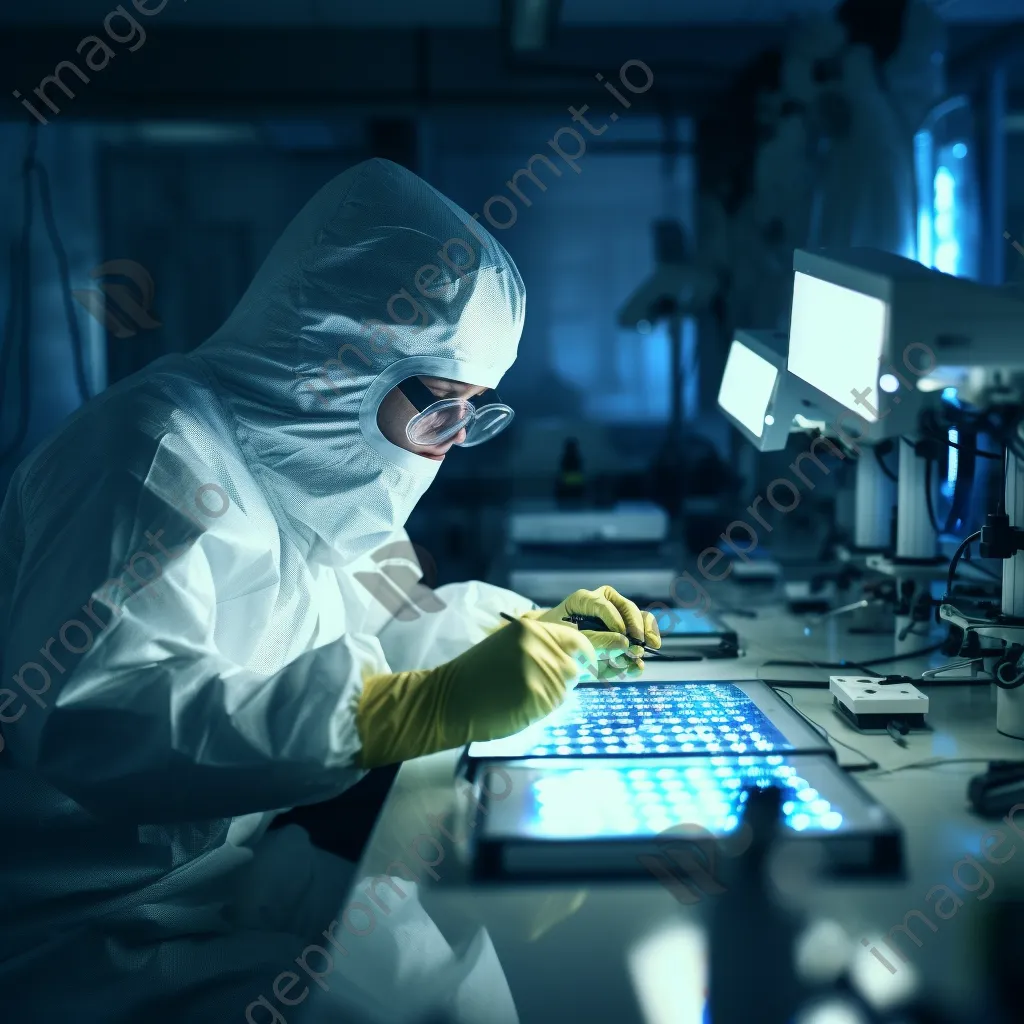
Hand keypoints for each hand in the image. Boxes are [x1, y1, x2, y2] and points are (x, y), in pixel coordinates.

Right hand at [357, 617, 596, 766]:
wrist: (449, 699)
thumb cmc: (476, 676)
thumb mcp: (507, 646)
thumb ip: (538, 646)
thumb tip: (572, 655)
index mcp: (529, 629)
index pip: (575, 639)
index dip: (583, 654)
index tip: (582, 664)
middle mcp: (538, 645)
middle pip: (574, 665)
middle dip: (565, 678)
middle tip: (540, 686)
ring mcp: (539, 670)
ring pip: (567, 686)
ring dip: (554, 694)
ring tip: (522, 695)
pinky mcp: (538, 696)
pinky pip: (556, 704)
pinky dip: (544, 708)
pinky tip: (520, 706)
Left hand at [534, 586, 661, 679]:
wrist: (552, 650)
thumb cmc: (556, 638)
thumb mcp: (570, 638)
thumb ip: (597, 640)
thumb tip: (626, 643)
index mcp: (585, 600)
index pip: (604, 605)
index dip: (615, 620)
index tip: (622, 636)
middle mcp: (604, 603)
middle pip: (628, 608)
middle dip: (637, 627)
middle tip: (640, 643)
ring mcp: (617, 617)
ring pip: (640, 619)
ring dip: (645, 637)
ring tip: (641, 653)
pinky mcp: (623, 636)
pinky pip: (640, 637)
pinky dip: (638, 652)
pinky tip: (636, 667)